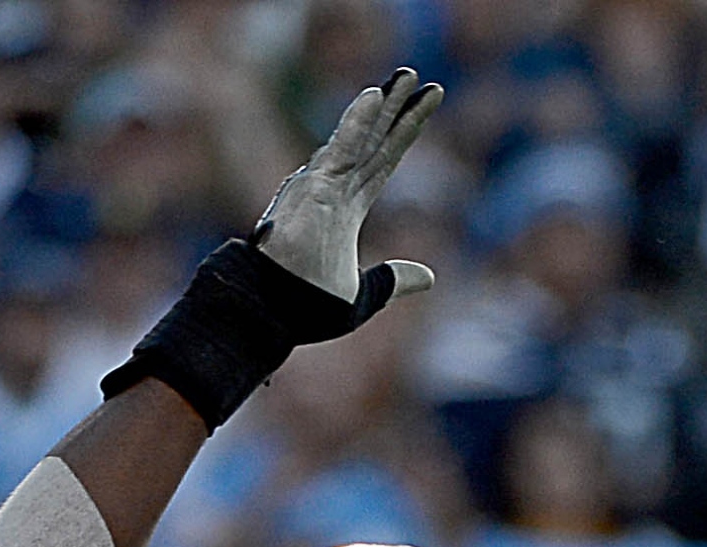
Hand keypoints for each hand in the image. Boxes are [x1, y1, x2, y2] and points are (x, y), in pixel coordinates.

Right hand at [254, 69, 441, 312]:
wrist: (278, 313)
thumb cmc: (308, 305)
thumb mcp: (365, 293)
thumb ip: (393, 279)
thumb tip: (429, 276)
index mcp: (347, 207)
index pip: (383, 161)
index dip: (403, 133)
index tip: (423, 105)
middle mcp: (334, 189)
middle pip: (374, 141)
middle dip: (396, 109)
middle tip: (417, 77)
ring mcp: (322, 186)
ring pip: (361, 138)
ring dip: (384, 105)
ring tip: (407, 75)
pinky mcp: (313, 190)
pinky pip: (340, 150)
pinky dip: (357, 123)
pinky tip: (374, 95)